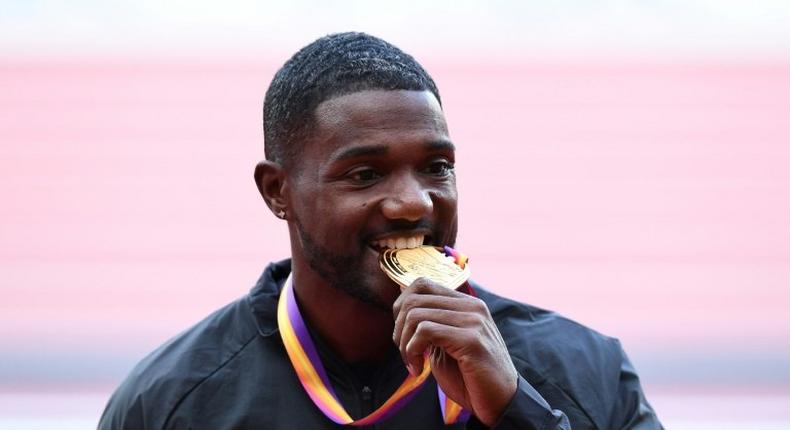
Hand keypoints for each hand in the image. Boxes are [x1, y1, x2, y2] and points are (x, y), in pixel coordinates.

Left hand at [392, 278, 517, 426]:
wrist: (500, 403)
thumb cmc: (470, 377)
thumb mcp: (444, 343)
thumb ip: (428, 323)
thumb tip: (401, 297)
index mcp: (466, 304)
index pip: (422, 284)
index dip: (401, 306)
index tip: (402, 334)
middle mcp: (472, 306)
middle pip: (414, 297)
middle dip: (398, 327)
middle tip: (404, 352)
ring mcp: (474, 321)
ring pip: (416, 314)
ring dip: (404, 343)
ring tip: (412, 362)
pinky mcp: (472, 339)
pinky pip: (425, 331)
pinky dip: (412, 351)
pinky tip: (419, 368)